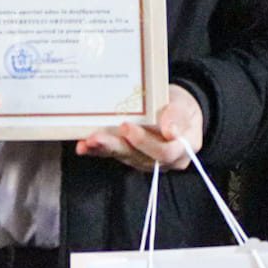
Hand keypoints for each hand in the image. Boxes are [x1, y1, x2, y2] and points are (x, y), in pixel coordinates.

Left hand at [75, 85, 203, 173]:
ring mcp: (145, 160)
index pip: (164, 152)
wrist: (176, 110)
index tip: (127, 127)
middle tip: (98, 136)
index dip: (145, 142)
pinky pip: (114, 155)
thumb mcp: (184, 105)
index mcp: (181, 149)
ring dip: (103, 149)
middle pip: (139, 157)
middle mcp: (163, 161)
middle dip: (116, 146)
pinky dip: (97, 151)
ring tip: (87, 141)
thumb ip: (177, 116)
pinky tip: (83, 147)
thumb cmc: (181, 107)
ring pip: (124, 156)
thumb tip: (170, 131)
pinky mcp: (130, 156)